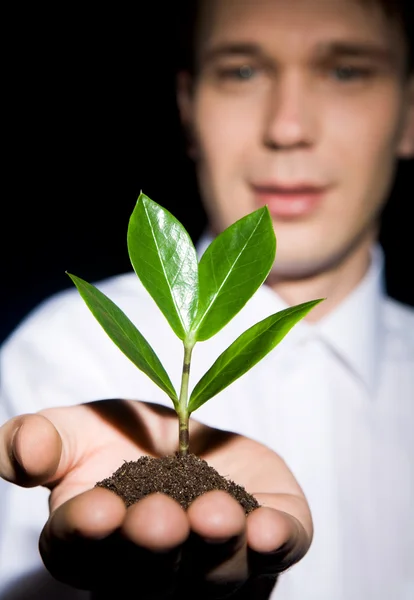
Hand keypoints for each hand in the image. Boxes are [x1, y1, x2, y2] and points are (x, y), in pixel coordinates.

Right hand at [0, 400, 311, 598]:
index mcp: (97, 545)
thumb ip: (41, 439)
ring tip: (214, 515)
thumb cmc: (123, 437)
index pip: (83, 552)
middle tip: (157, 519)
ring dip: (216, 550)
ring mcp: (216, 563)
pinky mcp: (269, 538)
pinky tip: (270, 529)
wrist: (188, 432)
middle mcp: (155, 571)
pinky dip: (276, 544)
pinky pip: (278, 555)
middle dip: (155, 549)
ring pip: (216, 576)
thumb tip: (23, 451)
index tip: (93, 511)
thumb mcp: (75, 428)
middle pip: (151, 577)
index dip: (87, 536)